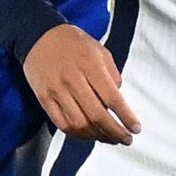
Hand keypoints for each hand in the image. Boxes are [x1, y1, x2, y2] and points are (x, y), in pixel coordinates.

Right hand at [25, 26, 137, 141]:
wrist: (39, 36)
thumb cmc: (74, 43)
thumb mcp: (100, 51)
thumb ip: (112, 75)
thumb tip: (118, 101)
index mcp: (90, 65)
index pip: (112, 97)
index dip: (126, 116)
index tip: (136, 128)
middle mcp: (72, 79)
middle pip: (96, 115)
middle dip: (115, 132)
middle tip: (126, 140)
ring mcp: (56, 90)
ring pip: (79, 124)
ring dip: (97, 136)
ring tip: (110, 139)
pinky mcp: (44, 98)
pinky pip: (62, 124)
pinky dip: (78, 134)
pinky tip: (89, 135)